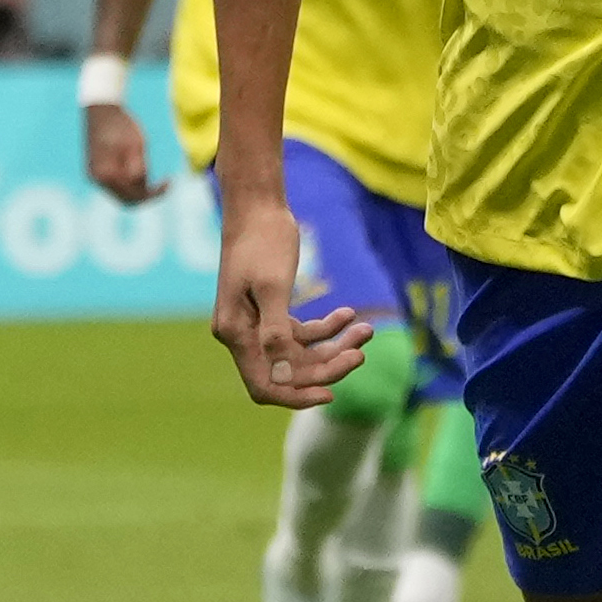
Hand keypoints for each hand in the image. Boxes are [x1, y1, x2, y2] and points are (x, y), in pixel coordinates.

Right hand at [83, 103, 168, 203]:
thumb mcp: (137, 145)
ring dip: (138, 188)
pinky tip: (140, 168)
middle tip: (164, 185)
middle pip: (126, 200)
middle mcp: (97, 179)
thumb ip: (139, 169)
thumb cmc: (122, 125)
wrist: (102, 110)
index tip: (169, 182)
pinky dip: (129, 182)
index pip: (134, 195)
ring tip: (149, 168)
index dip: (154, 193)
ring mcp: (94, 176)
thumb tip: (144, 187)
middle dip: (146, 195)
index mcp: (107, 174)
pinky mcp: (96, 171)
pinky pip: (116, 185)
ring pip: (121, 193)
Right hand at [211, 197, 370, 406]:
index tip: (330, 395)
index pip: (264, 385)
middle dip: (326, 365)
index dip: (296, 395)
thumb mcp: (273, 286)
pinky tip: (349, 314)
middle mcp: (243, 334)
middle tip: (361, 352)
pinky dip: (326, 327)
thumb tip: (282, 375)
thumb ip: (275, 331)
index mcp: (235, 334)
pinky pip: (301, 331)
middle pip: (288, 370)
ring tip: (366, 330)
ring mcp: (257, 323)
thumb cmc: (263, 241)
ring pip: (300, 352)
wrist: (257, 205)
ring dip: (333, 345)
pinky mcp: (271, 310)